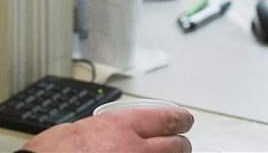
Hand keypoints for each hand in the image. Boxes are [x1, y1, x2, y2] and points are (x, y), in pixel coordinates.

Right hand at [23, 107, 194, 152]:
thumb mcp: (83, 128)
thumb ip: (110, 129)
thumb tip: (122, 131)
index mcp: (121, 127)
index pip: (166, 118)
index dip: (180, 119)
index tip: (184, 120)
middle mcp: (134, 150)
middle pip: (176, 145)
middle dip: (180, 144)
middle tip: (180, 143)